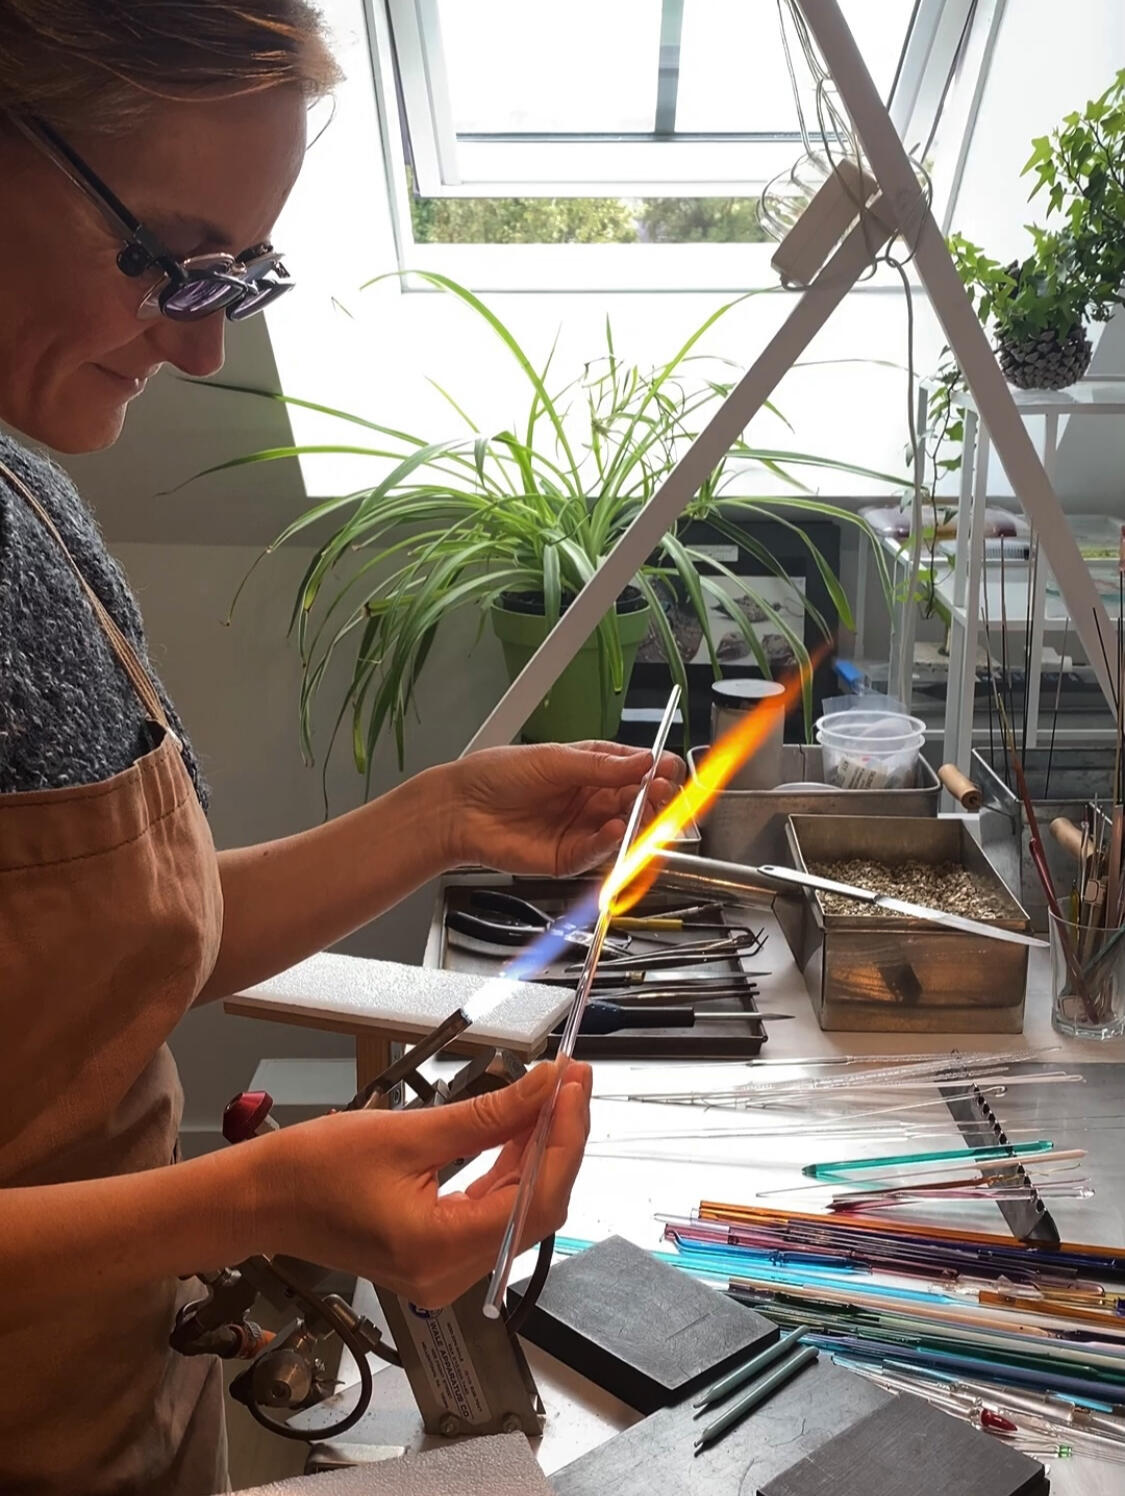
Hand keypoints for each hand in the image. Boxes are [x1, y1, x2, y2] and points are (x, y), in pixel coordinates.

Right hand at [262, 1061, 591, 1307]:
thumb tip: (544, 1089)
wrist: (262, 1200)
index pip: (536, 1198)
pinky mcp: (439, 1256)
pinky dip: (513, 1170)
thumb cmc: (313, 1170)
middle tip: (571, 1082)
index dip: (566, 1139)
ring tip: (553, 1096)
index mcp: (438, 1248)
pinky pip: (495, 1213)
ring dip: (539, 1152)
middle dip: (560, 1141)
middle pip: (537, 1207)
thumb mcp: (409, 1132)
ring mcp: (445, 1270)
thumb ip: (487, 1114)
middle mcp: (448, 1274)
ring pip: (520, 1210)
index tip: (574, 1088)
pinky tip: (522, 1129)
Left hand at [445, 740, 685, 875]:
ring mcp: (580, 830)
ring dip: (639, 821)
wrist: (460, 808)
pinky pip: (597, 853)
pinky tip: (614, 828)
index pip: (635, 771)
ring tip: (646, 807)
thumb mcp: (554, 760)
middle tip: (663, 791)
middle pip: (637, 802)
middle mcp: (589, 801)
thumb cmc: (497, 775)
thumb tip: (645, 760)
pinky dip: (611, 842)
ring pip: (624, 829)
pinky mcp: (567, 858)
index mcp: (590, 770)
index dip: (655, 771)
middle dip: (654, 797)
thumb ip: (601, 765)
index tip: (670, 769)